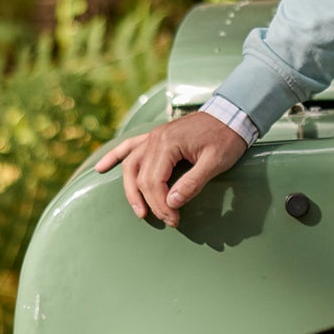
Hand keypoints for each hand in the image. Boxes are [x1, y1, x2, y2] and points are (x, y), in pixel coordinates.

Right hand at [95, 111, 247, 226]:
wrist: (232, 113)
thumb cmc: (226, 137)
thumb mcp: (215, 162)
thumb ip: (192, 183)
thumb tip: (171, 203)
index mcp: (167, 143)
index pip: (154, 181)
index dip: (161, 204)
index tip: (174, 219)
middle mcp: (155, 138)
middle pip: (141, 177)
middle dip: (151, 202)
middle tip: (167, 220)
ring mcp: (153, 136)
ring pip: (131, 165)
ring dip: (130, 189)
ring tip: (138, 210)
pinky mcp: (156, 136)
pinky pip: (130, 146)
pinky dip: (115, 156)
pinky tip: (101, 167)